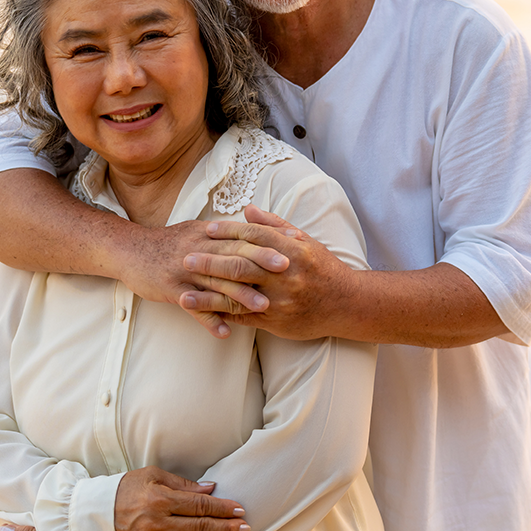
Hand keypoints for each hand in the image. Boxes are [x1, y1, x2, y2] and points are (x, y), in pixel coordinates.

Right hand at [114, 466, 249, 530]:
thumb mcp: (154, 476)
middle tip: (245, 526)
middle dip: (227, 527)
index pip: (200, 506)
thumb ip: (184, 485)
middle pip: (201, 528)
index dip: (222, 508)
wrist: (97, 513)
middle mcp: (158, 525)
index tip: (239, 508)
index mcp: (160, 500)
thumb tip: (211, 489)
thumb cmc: (127, 489)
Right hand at [115, 220, 287, 338]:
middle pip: (234, 255)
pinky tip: (226, 333)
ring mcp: (185, 271)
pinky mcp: (172, 290)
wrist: (131, 250)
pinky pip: (194, 307)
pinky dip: (209, 320)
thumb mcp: (196, 230)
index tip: (292, 243)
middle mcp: (199, 249)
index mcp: (207, 233)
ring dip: (241, 296)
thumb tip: (253, 229)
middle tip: (288, 270)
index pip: (242, 234)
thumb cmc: (168, 242)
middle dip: (261, 263)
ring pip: (217, 283)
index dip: (268, 239)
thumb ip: (224, 233)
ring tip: (264, 308)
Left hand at [184, 205, 356, 340]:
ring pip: (238, 297)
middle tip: (186, 258)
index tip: (207, 229)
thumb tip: (248, 209)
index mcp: (293, 250)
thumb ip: (275, 225)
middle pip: (242, 266)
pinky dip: (222, 316)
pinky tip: (203, 315)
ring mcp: (279, 301)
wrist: (347, 304)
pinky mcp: (276, 321)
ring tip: (183, 295)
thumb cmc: (324, 269)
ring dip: (208, 296)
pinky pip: (244, 318)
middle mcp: (285, 275)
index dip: (229, 231)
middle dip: (211, 263)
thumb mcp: (305, 241)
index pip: (255, 236)